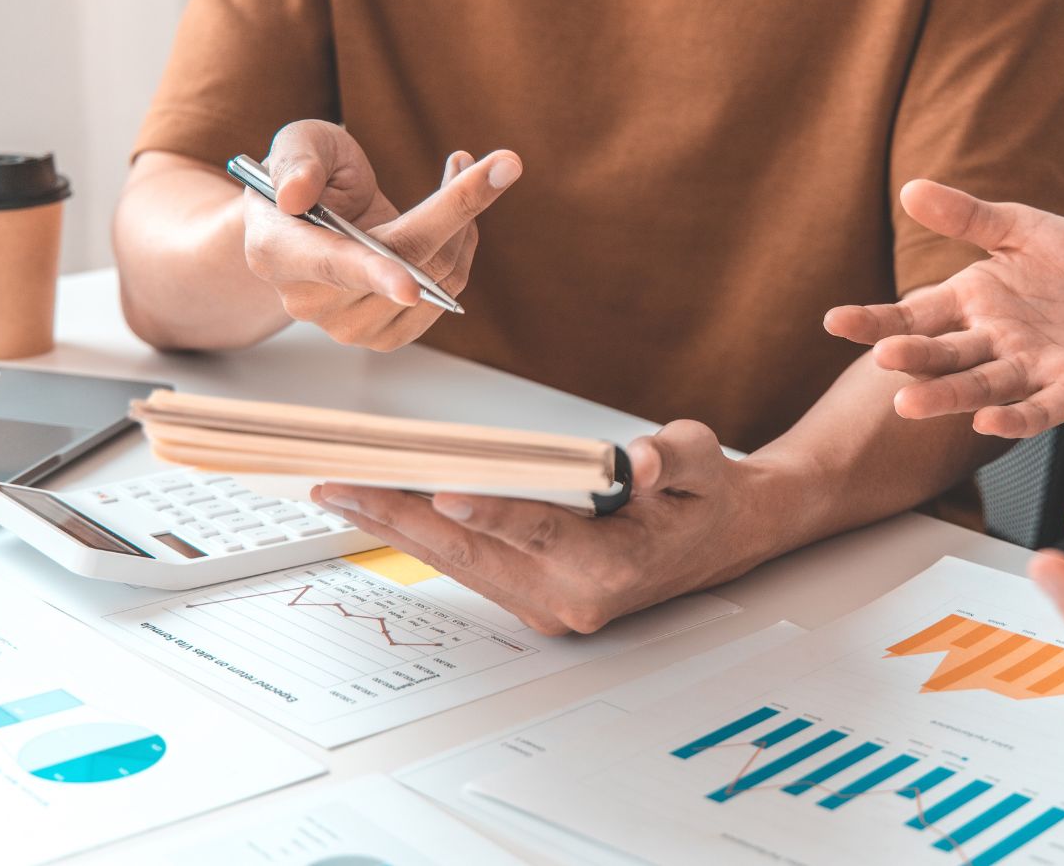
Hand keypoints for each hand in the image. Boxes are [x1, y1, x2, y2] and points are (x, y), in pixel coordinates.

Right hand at [243, 119, 521, 350]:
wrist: (311, 223)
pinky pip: (447, 293)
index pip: (334, 266)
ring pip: (438, 278)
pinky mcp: (388, 337)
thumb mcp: (299, 144)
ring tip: (459, 173)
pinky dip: (462, 247)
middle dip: (459, 207)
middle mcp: (310, 302)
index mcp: (277, 253)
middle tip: (502, 163)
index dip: (375, 273)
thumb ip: (297, 160)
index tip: (409, 285)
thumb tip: (296, 194)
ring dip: (464, 222)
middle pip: (407, 263)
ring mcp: (350, 328)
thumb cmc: (306, 176)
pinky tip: (454, 220)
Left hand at [311, 421, 781, 634]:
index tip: (444, 494)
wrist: (724, 537)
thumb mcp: (701, 458)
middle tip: (340, 486)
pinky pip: (470, 566)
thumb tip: (642, 462)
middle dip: (401, 517)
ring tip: (342, 493)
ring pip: (460, 563)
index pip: (541, 532)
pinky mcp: (535, 600)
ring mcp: (551, 607)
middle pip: (474, 553)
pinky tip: (387, 510)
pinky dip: (425, 537)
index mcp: (615, 565)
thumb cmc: (706, 494)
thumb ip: (672, 457)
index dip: (492, 511)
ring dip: (398, 528)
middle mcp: (575, 598)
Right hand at [825, 180, 1063, 437]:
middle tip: (882, 358)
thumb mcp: (1024, 230)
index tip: (834, 322)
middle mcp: (991, 343)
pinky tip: (987, 421)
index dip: (875, 321)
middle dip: (913, 358)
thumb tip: (910, 189)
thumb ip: (969, 217)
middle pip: (943, 354)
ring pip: (979, 387)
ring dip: (946, 397)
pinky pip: (1038, 410)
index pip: (915, 315)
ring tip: (908, 405)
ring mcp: (1029, 372)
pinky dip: (1013, 418)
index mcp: (973, 303)